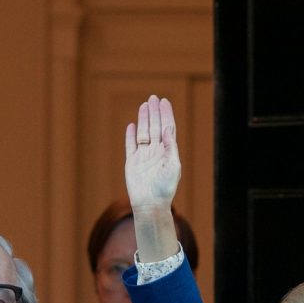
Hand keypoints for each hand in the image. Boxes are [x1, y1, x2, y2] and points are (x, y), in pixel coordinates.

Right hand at [123, 93, 181, 211]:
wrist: (150, 204)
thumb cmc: (165, 188)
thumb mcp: (173, 166)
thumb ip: (170, 147)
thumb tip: (168, 129)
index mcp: (167, 152)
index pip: (167, 128)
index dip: (166, 115)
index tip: (164, 102)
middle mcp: (155, 152)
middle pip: (155, 127)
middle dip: (154, 112)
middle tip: (153, 98)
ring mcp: (143, 156)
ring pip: (143, 133)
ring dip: (144, 119)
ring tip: (144, 105)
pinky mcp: (131, 163)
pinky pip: (130, 146)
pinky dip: (130, 135)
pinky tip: (132, 125)